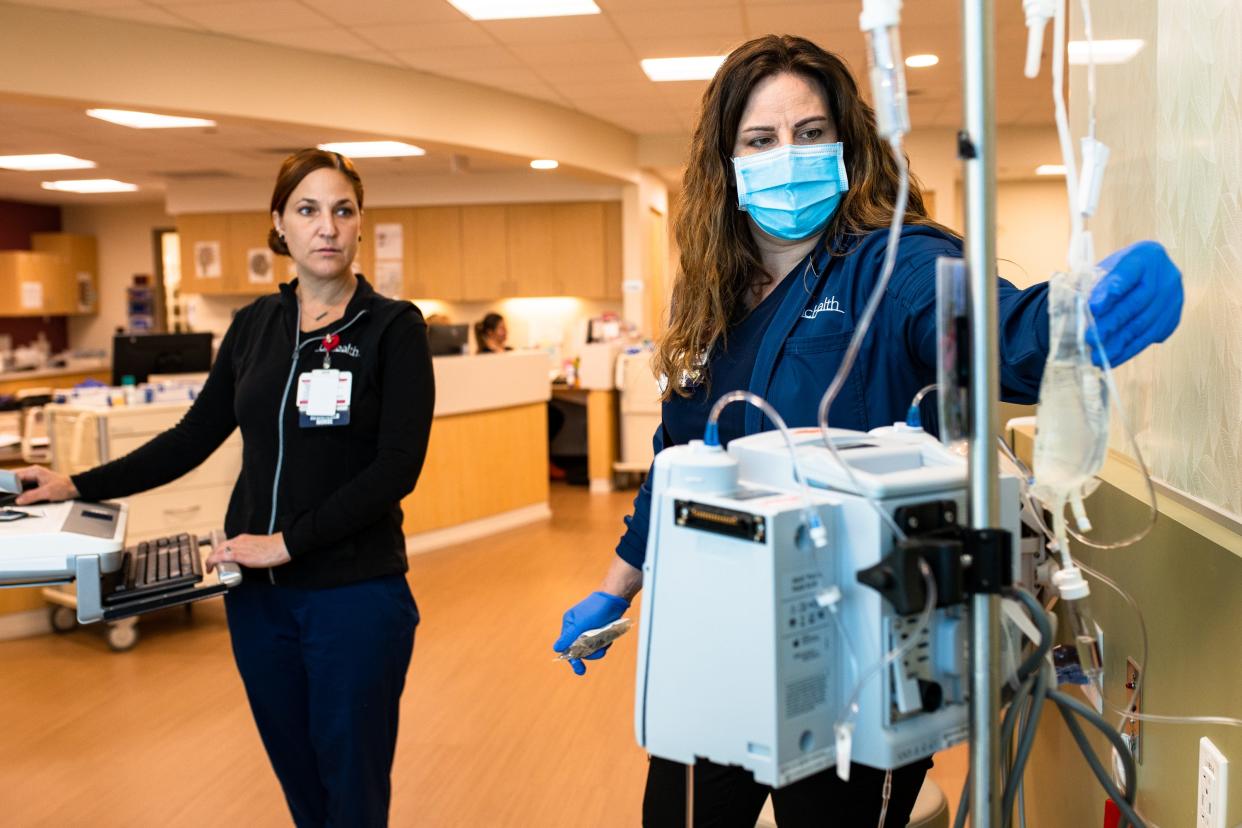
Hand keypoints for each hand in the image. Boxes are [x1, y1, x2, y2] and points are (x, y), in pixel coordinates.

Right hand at [13, 466, 78, 504]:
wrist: (76, 488)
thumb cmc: (65, 486)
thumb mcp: (46, 493)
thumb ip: (31, 496)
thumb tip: (19, 500)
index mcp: (34, 471)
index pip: (15, 476)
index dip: (9, 484)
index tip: (8, 491)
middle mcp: (34, 473)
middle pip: (16, 480)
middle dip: (13, 488)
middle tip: (12, 496)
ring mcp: (35, 478)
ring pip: (21, 485)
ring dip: (19, 491)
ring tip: (18, 498)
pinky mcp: (38, 484)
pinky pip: (26, 488)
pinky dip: (24, 493)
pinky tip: (24, 498)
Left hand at [205, 532, 290, 571]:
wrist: (281, 546)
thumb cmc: (274, 548)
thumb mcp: (258, 547)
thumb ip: (252, 551)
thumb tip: (250, 559)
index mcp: (243, 538)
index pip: (226, 543)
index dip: (218, 551)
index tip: (217, 558)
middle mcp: (238, 541)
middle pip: (218, 547)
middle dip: (212, 556)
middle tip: (211, 565)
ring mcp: (237, 547)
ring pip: (217, 551)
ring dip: (211, 559)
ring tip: (210, 568)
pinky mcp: (238, 555)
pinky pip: (220, 557)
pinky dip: (212, 562)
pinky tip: (210, 568)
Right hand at [553, 591, 629, 675]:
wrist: (614, 599)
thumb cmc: (595, 609)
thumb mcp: (580, 625)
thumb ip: (569, 637)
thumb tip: (556, 649)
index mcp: (569, 625)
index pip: (566, 644)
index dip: (570, 656)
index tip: (576, 666)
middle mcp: (578, 628)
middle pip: (578, 648)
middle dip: (584, 656)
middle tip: (581, 671)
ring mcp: (589, 630)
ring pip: (591, 647)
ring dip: (597, 649)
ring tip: (604, 645)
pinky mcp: (600, 630)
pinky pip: (600, 643)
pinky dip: (604, 644)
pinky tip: (608, 640)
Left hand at [1089, 240, 1182, 367]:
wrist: (1144, 274)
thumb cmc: (1118, 272)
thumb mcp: (1105, 270)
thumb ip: (1094, 286)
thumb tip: (1078, 310)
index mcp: (1145, 256)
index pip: (1127, 275)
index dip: (1110, 292)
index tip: (1092, 308)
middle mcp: (1165, 275)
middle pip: (1136, 303)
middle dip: (1111, 323)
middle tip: (1089, 338)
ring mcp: (1173, 297)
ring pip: (1144, 324)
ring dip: (1119, 343)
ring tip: (1098, 355)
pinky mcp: (1173, 316)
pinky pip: (1150, 336)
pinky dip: (1129, 349)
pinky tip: (1113, 357)